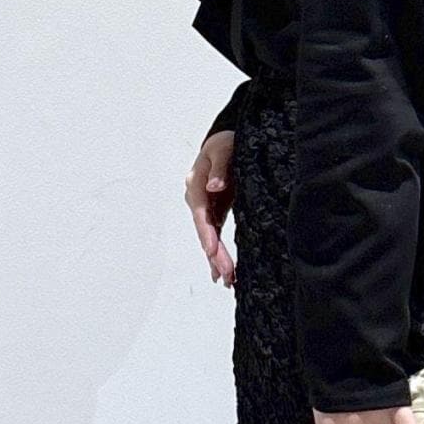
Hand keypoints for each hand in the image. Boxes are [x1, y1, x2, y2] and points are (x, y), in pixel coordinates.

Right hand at [186, 130, 235, 286]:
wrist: (225, 142)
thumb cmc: (225, 142)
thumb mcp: (224, 148)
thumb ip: (220, 167)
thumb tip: (214, 186)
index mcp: (196, 184)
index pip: (201, 214)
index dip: (206, 234)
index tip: (212, 251)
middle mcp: (197, 200)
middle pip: (205, 231)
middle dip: (214, 255)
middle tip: (226, 275)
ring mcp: (205, 208)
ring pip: (209, 238)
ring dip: (217, 260)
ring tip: (227, 281)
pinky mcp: (215, 212)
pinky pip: (216, 236)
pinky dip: (218, 253)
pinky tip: (224, 272)